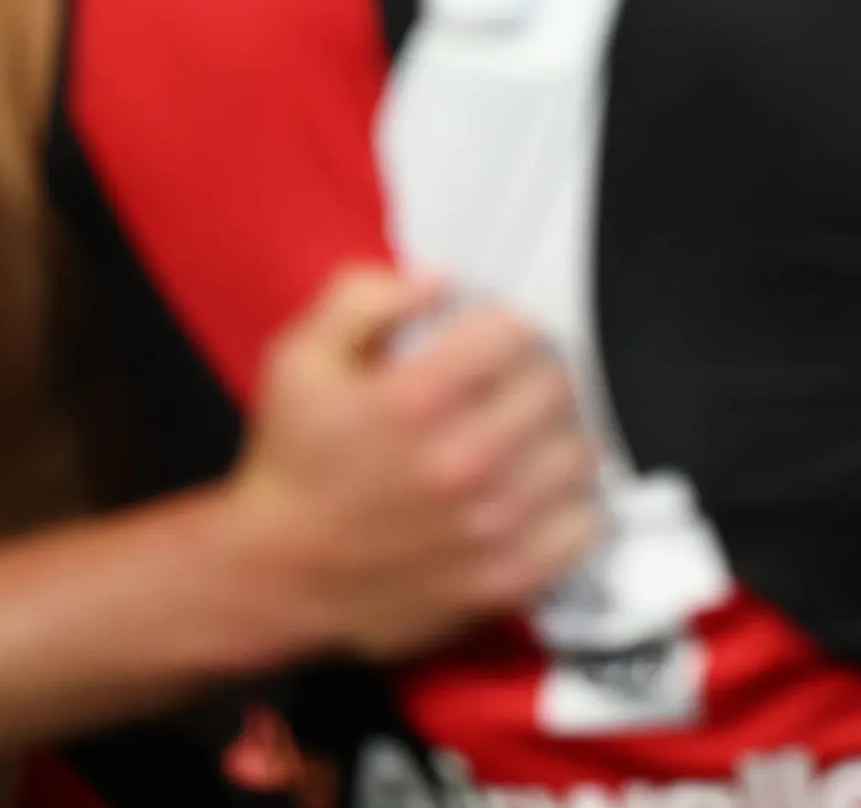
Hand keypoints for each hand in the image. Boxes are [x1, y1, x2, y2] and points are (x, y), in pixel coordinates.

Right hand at [214, 268, 603, 660]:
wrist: (275, 573)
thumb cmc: (293, 460)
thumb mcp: (300, 358)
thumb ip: (364, 299)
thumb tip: (439, 281)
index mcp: (413, 402)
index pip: (516, 331)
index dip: (503, 326)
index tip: (487, 340)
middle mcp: (461, 463)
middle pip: (557, 385)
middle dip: (534, 374)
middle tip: (508, 386)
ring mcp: (489, 527)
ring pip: (579, 449)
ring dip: (556, 436)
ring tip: (525, 438)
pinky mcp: (505, 578)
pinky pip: (585, 524)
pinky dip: (570, 503)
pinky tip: (538, 493)